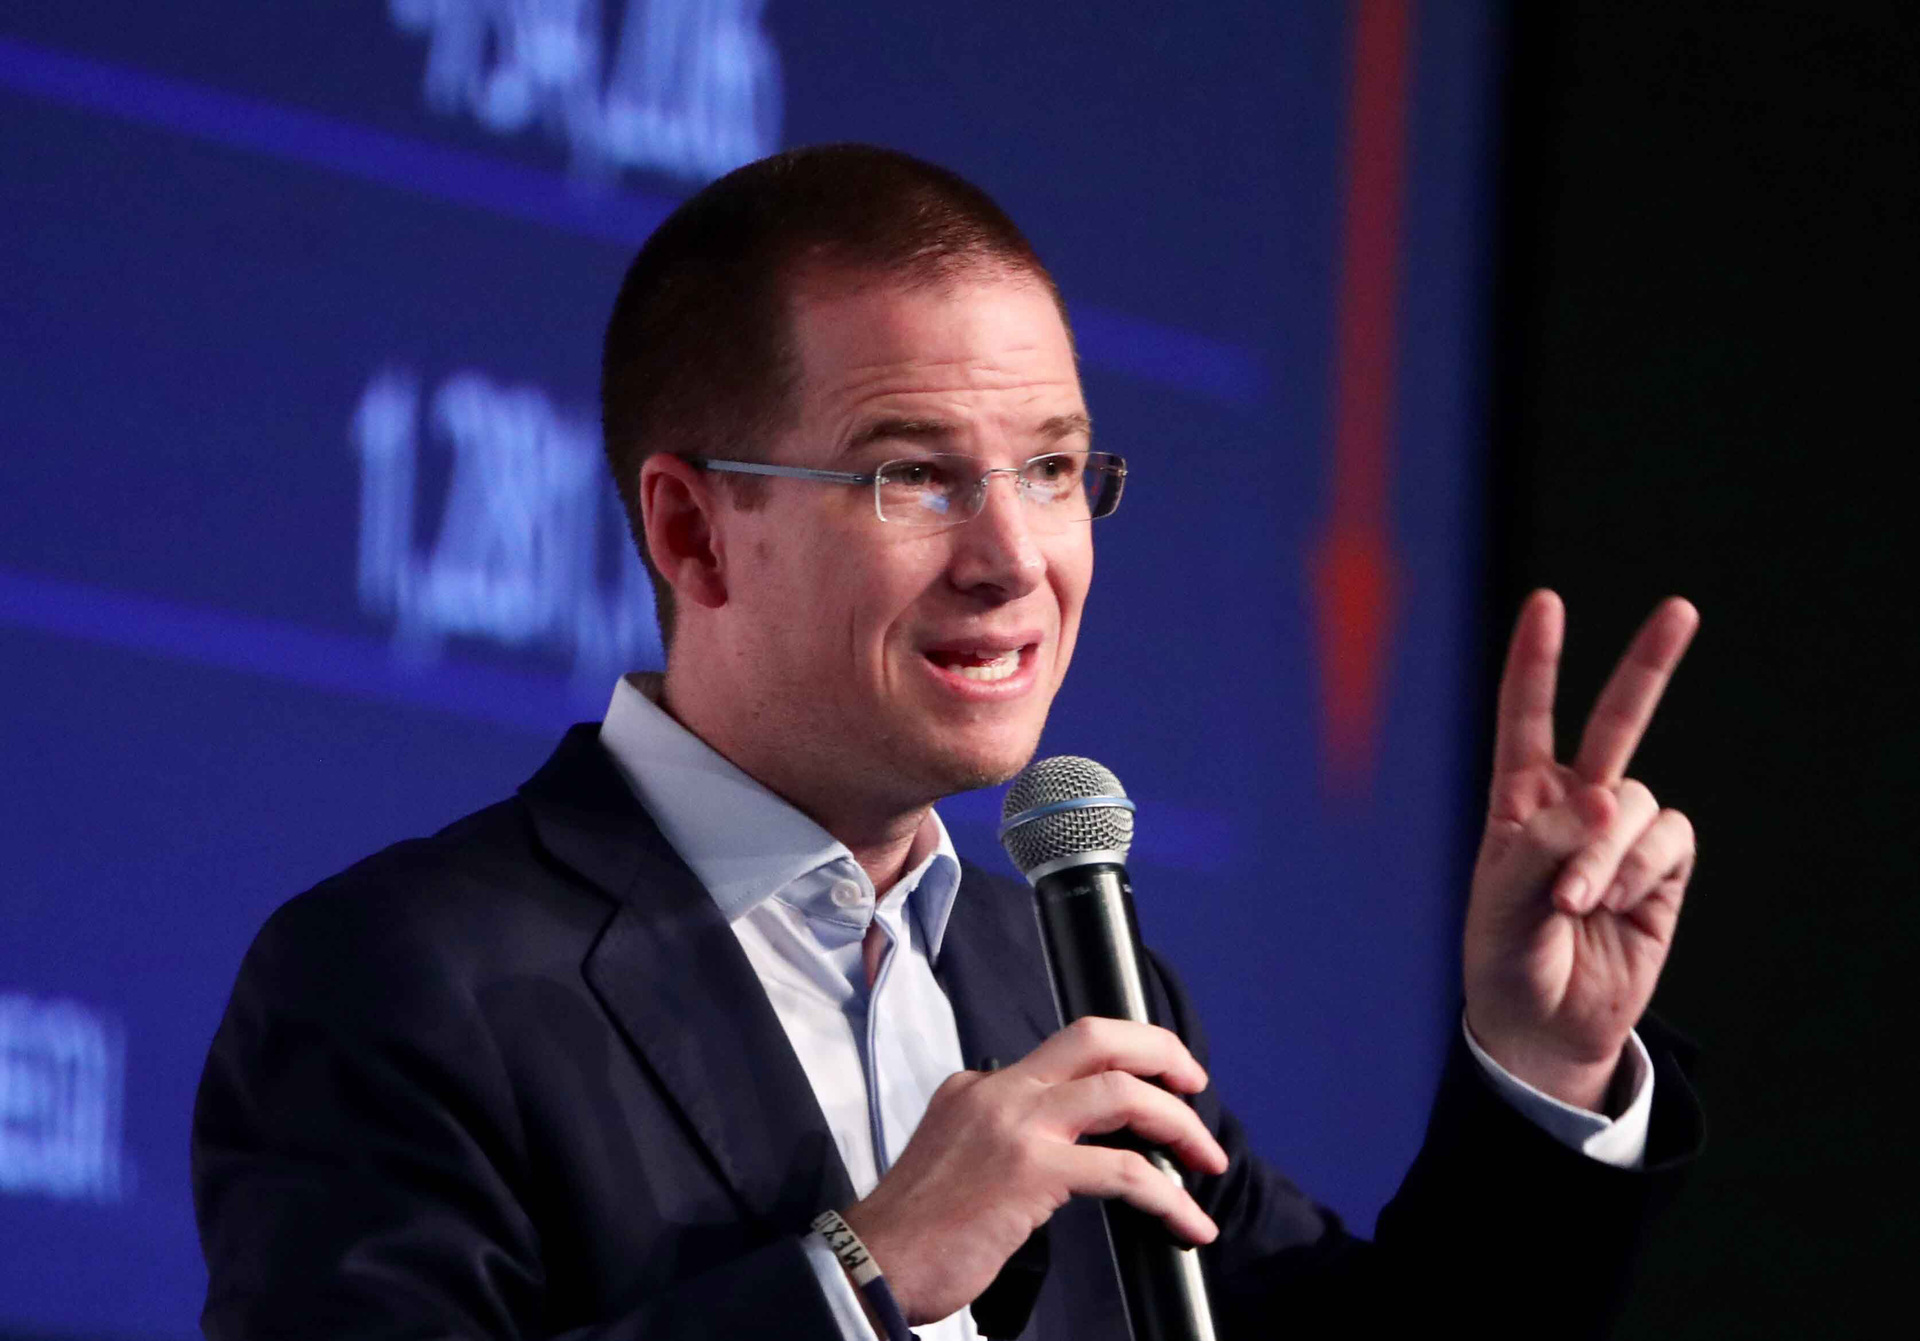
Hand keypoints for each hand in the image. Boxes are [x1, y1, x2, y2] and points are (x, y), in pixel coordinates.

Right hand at [838, 1016, 1227, 1324]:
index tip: (1154, 1087)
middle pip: (1097, 1036)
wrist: (872, 1262)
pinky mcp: (1032, 1171)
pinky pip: (1124, 1171)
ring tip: (1207, 1158)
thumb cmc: (914, 1229)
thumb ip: (1001, 1134)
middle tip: (1195, 1084)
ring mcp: (1017, 1125)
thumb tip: (1063, 1148)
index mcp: (978, 1084)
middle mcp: (999, 1089)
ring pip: (1122, 1091)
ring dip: (1179, 1122)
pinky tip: (1187, 1223)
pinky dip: (1169, 1196)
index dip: (1121, 1064)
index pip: (1065, 1051)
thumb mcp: (954, 1151)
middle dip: (1161, 1051)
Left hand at [1463, 591, 1699, 1111]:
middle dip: (1649, 666)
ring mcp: (1622, 836)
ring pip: (1637, 802)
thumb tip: (1608, 799)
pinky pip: (1668, 842)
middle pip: (1616, 722)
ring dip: (1608, 852)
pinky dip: (1641, 871)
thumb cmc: (1507, 957)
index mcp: (1519, 799)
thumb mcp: (1504, 902)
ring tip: (1577, 904)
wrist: (1545, 1027)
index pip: (1526, 718)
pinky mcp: (1662, 871)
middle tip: (1681, 609)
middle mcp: (1574, 804)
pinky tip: (1618, 907)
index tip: (1547, 603)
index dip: (1537, 661)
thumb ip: (1546, 845)